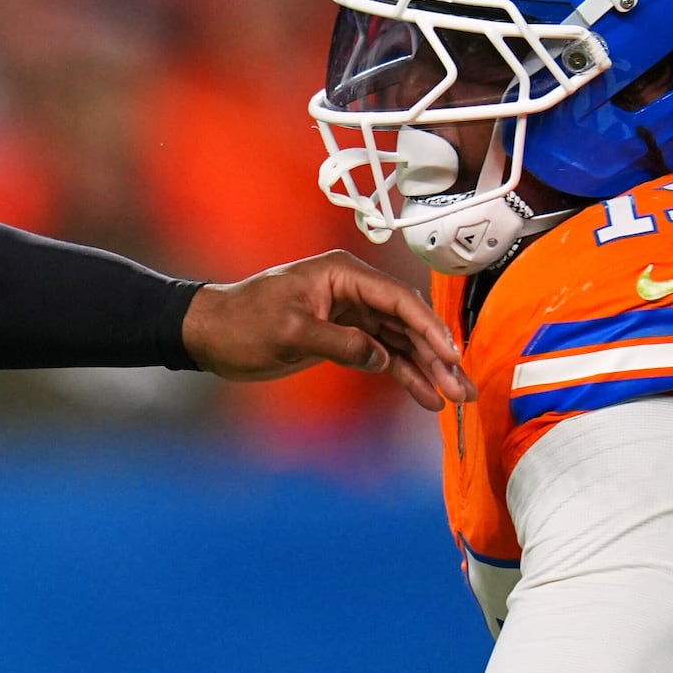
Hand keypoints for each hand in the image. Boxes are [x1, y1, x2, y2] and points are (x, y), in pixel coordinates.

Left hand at [183, 250, 472, 409]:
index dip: (429, 328)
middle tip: (462, 387)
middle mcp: (352, 290)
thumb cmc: (241, 321)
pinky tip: (424, 396)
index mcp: (341, 274)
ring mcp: (351, 314)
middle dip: (437, 356)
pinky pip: (382, 355)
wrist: (210, 334)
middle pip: (407, 322)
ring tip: (452, 398)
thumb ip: (339, 343)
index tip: (450, 356)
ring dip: (426, 370)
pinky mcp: (343, 337)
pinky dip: (403, 375)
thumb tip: (379, 358)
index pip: (398, 299)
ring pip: (400, 342)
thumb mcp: (289, 330)